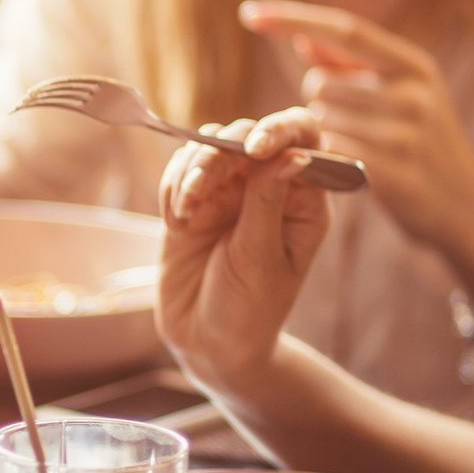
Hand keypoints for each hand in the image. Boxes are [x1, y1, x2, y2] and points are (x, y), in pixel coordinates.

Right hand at [155, 107, 329, 392]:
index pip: (302, 137)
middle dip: (218, 155)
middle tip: (197, 191)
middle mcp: (267, 186)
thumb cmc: (249, 310)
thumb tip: (290, 152)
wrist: (207, 343)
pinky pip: (178, 171)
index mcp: (302, 198)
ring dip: (189, 171)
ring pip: (207, 147)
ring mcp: (228, 192)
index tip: (254, 150)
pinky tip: (175, 222)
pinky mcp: (193, 202)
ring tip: (184, 213)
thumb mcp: (260, 258)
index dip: (280, 129)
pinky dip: (171, 188)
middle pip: (245, 136)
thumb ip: (267, 201)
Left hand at [238, 0, 473, 305]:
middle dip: (317, 104)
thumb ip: (351, 67)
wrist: (465, 207)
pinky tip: (345, 169)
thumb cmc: (422, 144)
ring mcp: (405, 132)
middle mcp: (413, 91)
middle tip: (344, 125)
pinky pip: (330, 154)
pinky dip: (325, 160)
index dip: (292, 19)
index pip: (344, 30)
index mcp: (414, 65)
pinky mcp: (394, 172)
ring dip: (323, 134)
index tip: (247, 13)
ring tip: (357, 149)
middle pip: (320, 84)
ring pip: (320, 121)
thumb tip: (302, 38)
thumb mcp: (401, 95)